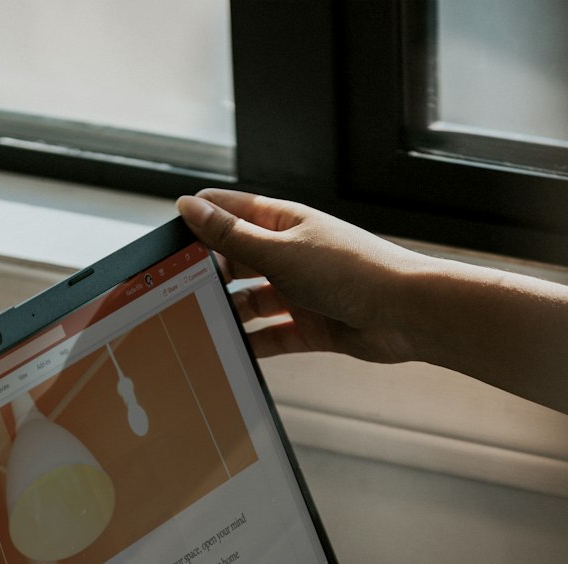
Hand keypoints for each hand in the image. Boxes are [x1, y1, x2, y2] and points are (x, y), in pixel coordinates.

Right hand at [177, 188, 425, 363]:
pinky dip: (250, 345)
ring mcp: (298, 292)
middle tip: (171, 292)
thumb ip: (231, 236)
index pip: (229, 212)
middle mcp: (288, 255)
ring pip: (250, 303)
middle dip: (207, 275)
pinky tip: (226, 352)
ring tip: (194, 327)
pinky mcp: (308, 328)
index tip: (164, 241)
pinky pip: (269, 337)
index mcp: (282, 222)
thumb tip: (189, 206)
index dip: (197, 221)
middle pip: (234, 262)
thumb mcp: (280, 250)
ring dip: (226, 314)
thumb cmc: (351, 270)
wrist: (403, 313)